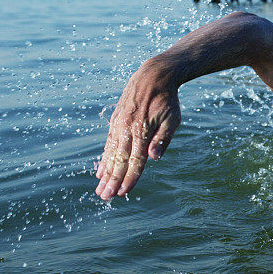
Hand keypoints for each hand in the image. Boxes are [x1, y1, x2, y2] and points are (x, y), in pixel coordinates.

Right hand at [95, 69, 180, 199]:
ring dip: (106, 173)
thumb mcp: (172, 119)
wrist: (153, 76)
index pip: (136, 160)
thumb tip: (154, 158)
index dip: (130, 177)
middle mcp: (127, 129)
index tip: (123, 193)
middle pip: (119, 160)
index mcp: (142, 130)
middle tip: (105, 197)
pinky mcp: (115, 121)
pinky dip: (104, 158)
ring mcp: (118, 125)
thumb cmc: (167, 100)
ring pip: (110, 153)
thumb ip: (163, 139)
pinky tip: (101, 170)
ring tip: (100, 189)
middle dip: (112, 181)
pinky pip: (108, 143)